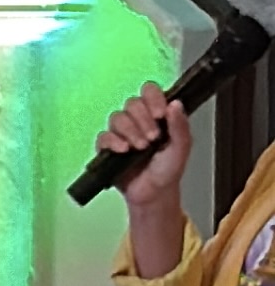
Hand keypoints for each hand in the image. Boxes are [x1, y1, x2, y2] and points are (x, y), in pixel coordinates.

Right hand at [97, 83, 193, 277]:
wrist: (154, 194)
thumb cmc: (167, 171)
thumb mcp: (181, 148)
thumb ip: (180, 125)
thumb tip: (175, 104)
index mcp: (157, 115)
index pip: (150, 91)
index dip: (153, 98)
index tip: (160, 114)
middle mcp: (138, 120)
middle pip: (132, 103)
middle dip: (143, 120)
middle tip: (153, 138)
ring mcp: (122, 132)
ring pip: (118, 117)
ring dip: (130, 131)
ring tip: (140, 148)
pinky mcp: (108, 146)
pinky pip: (104, 136)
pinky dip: (113, 141)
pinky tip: (124, 150)